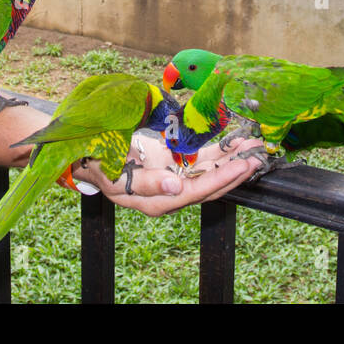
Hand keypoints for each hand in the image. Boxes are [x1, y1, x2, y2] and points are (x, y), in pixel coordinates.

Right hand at [73, 132, 264, 217]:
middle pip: (209, 186)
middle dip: (234, 173)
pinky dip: (220, 152)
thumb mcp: (114, 178)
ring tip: (254, 148)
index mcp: (156, 200)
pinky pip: (202, 160)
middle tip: (258, 157)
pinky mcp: (175, 164)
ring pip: (209, 172)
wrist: (86, 157)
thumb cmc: (98, 167)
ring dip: (231, 161)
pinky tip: (236, 143)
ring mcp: (174, 177)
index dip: (219, 180)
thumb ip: (145, 184)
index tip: (240, 168)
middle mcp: (170, 192)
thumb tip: (175, 188)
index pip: (194, 193)